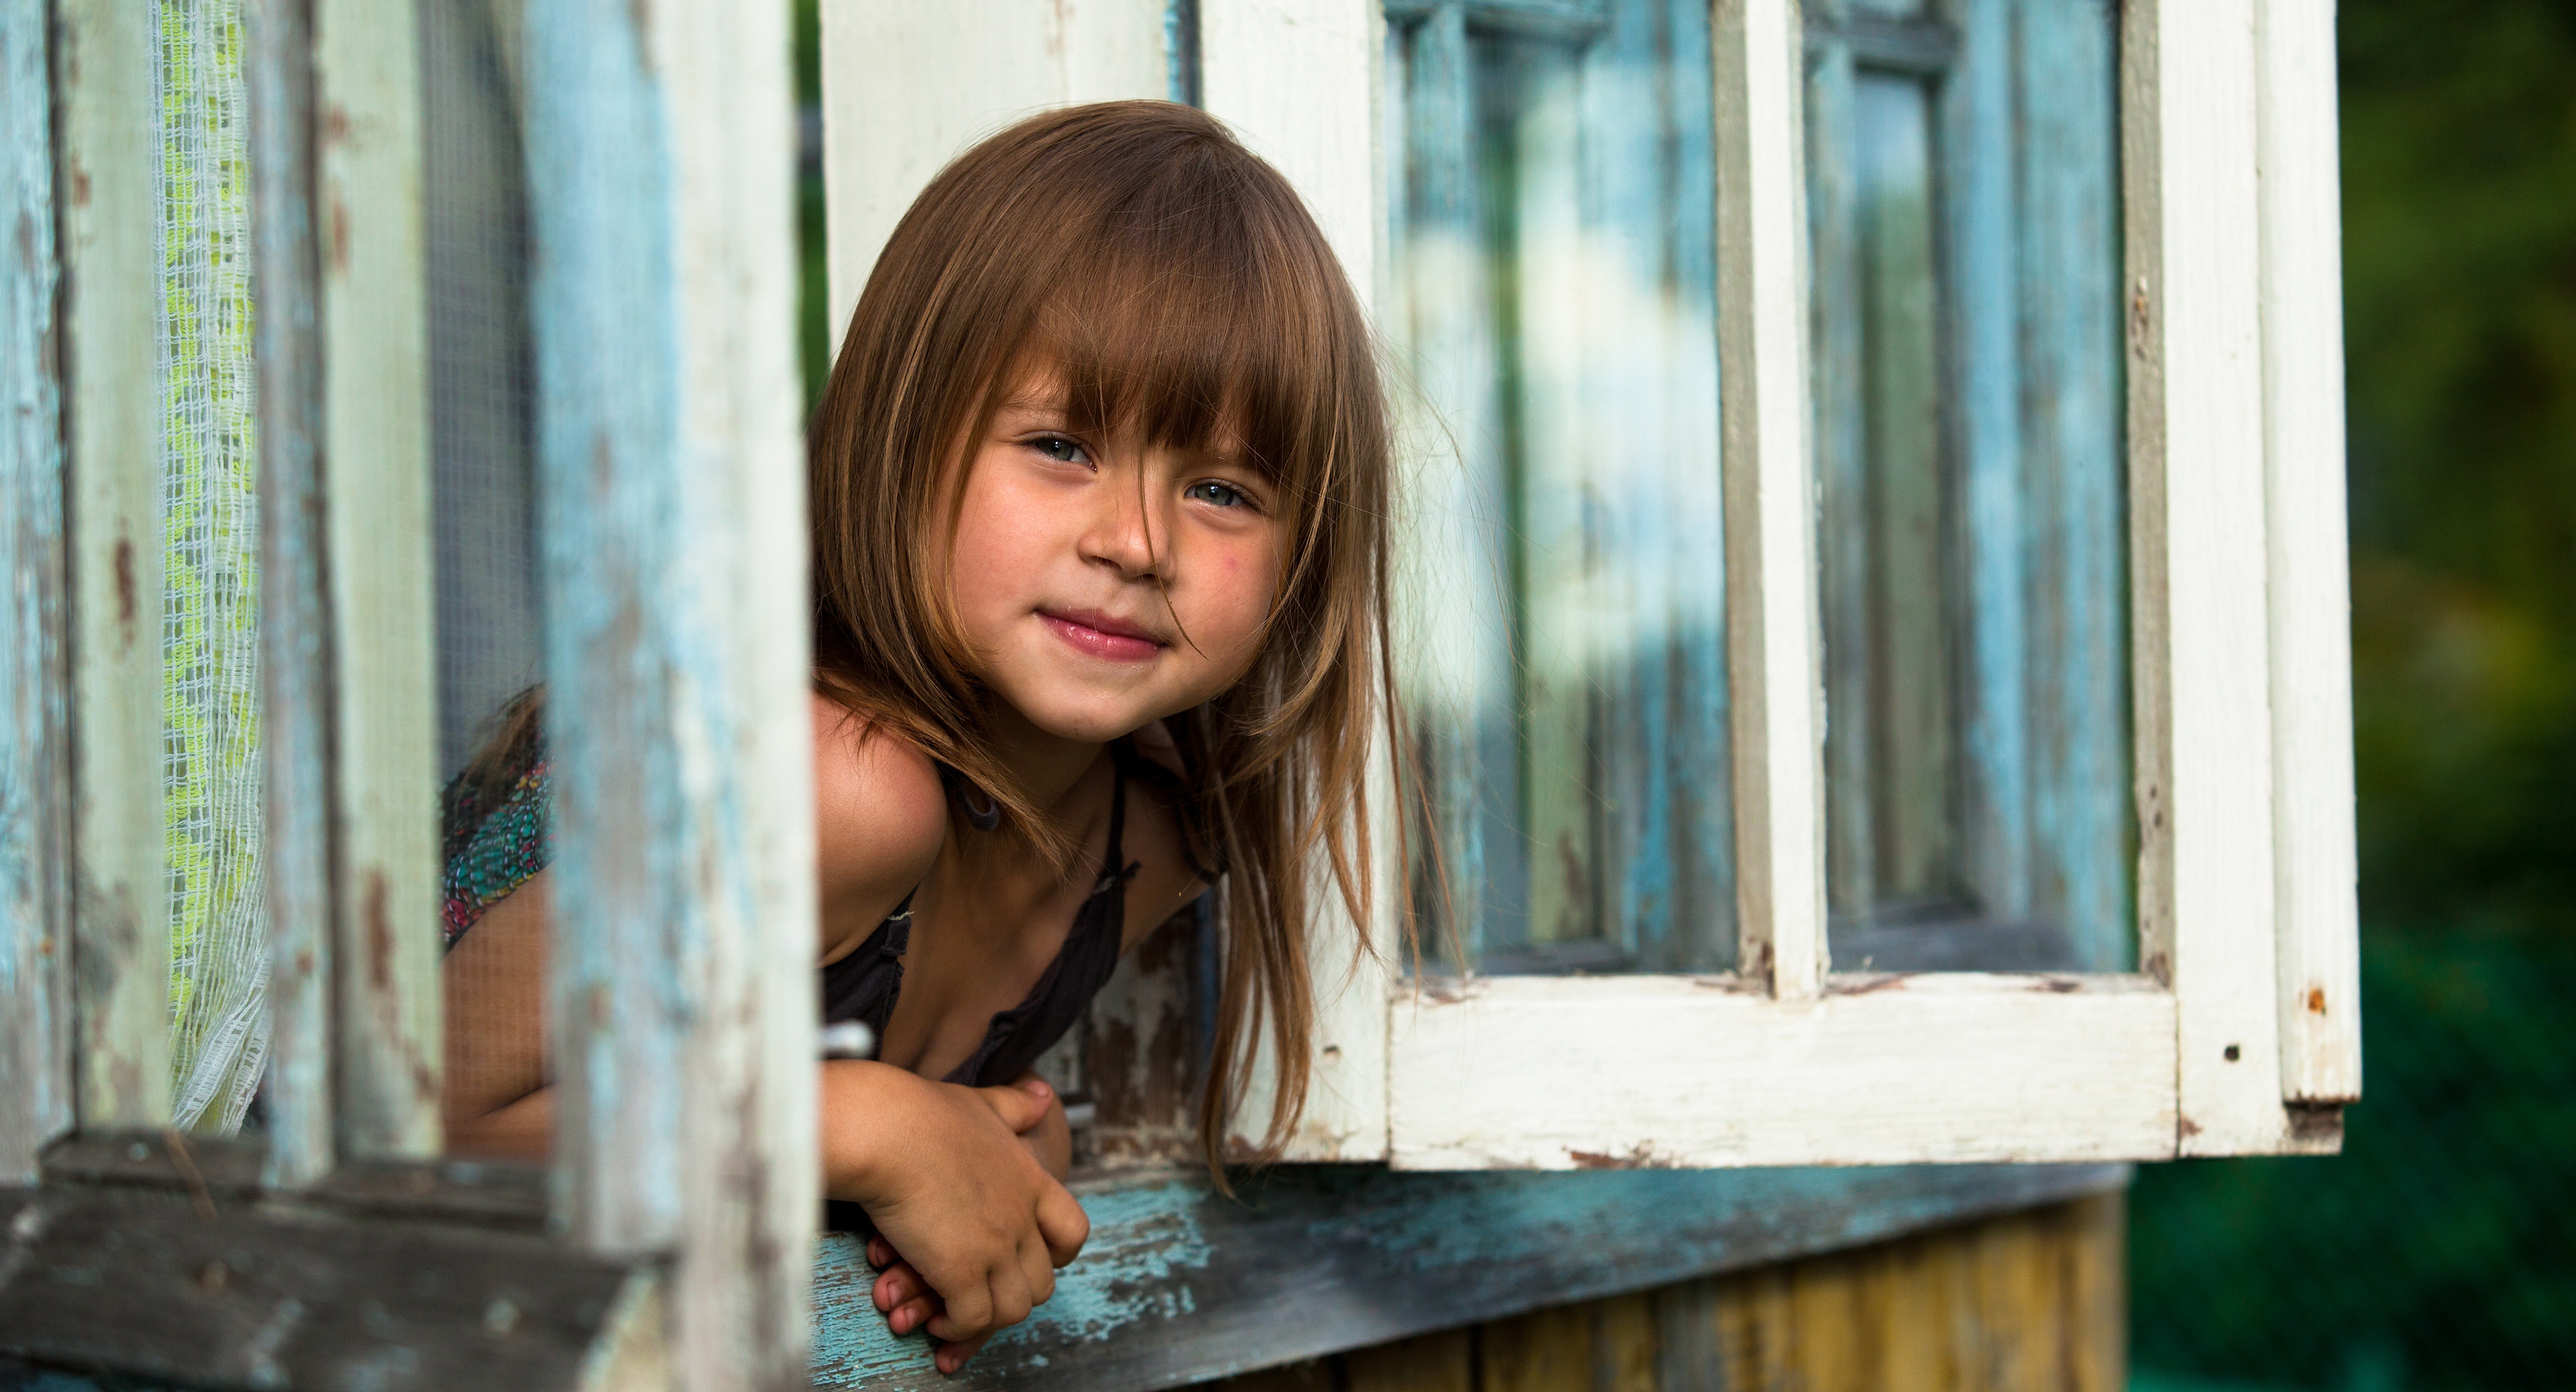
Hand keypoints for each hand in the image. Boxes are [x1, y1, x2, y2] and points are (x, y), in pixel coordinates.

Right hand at [821, 1063, 1088, 1358]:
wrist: (886, 1130)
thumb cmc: (921, 1113)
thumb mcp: (981, 1103)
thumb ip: (1014, 1107)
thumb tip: (1044, 1096)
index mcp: (1029, 1181)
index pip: (1073, 1231)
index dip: (1058, 1254)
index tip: (1031, 1259)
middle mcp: (1021, 1218)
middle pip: (1042, 1281)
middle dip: (1014, 1293)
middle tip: (980, 1291)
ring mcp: (994, 1247)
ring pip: (1014, 1309)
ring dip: (986, 1318)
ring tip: (955, 1312)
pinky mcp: (960, 1271)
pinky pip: (974, 1320)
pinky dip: (957, 1328)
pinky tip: (934, 1319)